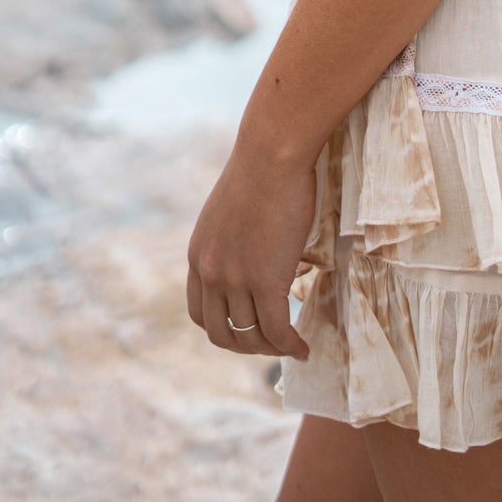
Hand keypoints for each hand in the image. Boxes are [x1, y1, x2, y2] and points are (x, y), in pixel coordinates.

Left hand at [186, 133, 315, 359]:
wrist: (272, 154)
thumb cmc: (262, 170)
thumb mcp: (230, 210)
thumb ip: (231, 239)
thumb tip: (252, 250)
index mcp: (198, 255)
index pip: (199, 313)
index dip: (222, 328)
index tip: (246, 328)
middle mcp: (209, 273)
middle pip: (220, 333)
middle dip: (246, 346)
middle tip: (270, 343)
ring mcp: (235, 279)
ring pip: (251, 336)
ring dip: (271, 348)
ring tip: (292, 344)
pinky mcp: (265, 281)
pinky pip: (277, 330)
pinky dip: (290, 346)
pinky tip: (303, 346)